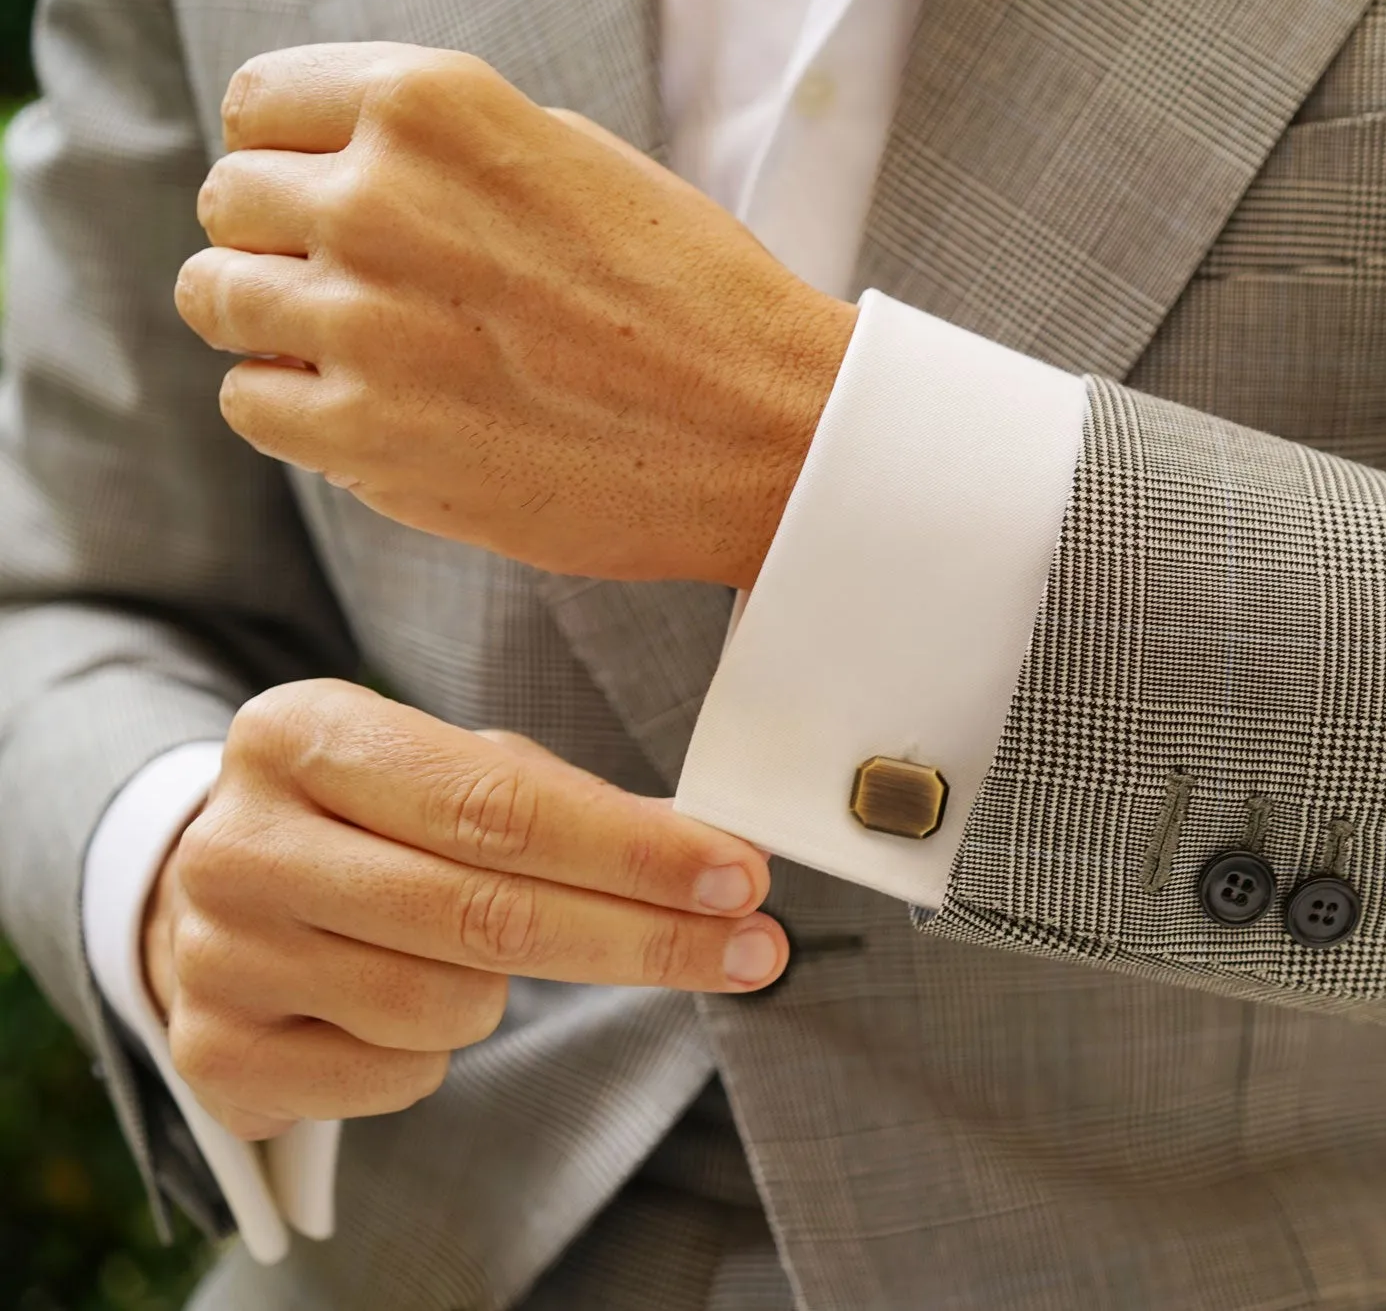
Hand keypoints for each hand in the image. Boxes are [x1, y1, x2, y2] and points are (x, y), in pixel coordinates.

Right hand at [140, 678, 787, 1139]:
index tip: (742, 878)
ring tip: (474, 953)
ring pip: (448, 1005)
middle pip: (487, 913)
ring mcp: (218, 956)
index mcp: (302, 735)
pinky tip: (398, 1003)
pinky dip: (433, 1050)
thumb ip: (574, 805)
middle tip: (757, 949)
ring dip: (505, 993)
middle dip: (644, 937)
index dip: (633, 852)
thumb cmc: (369, 822)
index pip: (497, 804)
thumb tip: (726, 859)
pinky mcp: (216, 1057)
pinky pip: (400, 1075)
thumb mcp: (446, 772)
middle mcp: (243, 843)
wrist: (203, 894)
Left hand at [174, 43, 858, 587]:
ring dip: (273, 323)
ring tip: (363, 351)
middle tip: (359, 288)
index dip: (290, 159)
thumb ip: (442, 151)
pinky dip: (293, 407)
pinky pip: (250, 401)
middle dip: (279, 241)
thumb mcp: (572, 158)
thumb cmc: (693, 294)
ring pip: (218, 300)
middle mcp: (378, 200)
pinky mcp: (366, 436)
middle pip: (231, 204)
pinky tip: (374, 410)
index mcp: (431, 106)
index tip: (327, 201)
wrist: (769, 430)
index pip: (260, 109)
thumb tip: (340, 168)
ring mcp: (363, 322)